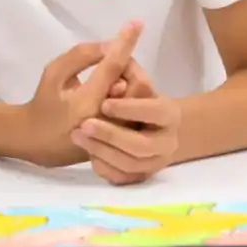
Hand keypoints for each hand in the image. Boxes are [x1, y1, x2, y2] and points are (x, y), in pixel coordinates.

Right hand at [20, 21, 142, 166]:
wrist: (39, 141)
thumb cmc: (44, 103)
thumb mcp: (53, 74)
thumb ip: (80, 56)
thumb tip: (110, 45)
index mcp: (87, 101)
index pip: (113, 66)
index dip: (125, 42)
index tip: (137, 24)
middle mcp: (108, 118)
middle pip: (138, 82)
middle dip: (131, 65)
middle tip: (117, 61)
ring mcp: (118, 132)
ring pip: (143, 97)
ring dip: (133, 80)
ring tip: (114, 80)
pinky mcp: (123, 140)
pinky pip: (139, 112)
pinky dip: (132, 95)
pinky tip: (115, 95)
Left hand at [75, 60, 180, 184]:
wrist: (141, 129)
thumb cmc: (132, 99)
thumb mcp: (128, 82)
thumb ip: (120, 73)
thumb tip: (111, 67)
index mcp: (168, 114)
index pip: (155, 112)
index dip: (130, 108)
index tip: (104, 104)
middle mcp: (166, 141)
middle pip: (141, 146)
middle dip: (111, 135)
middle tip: (84, 125)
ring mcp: (154, 162)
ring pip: (130, 166)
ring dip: (102, 151)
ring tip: (78, 136)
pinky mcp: (139, 176)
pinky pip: (123, 179)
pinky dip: (106, 169)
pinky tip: (90, 156)